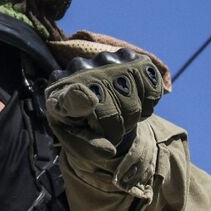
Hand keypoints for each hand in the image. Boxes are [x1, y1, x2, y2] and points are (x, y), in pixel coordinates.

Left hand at [45, 48, 163, 156]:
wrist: (94, 102)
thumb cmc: (80, 123)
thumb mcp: (75, 138)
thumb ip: (87, 146)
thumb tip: (109, 152)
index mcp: (58, 94)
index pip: (71, 96)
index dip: (81, 99)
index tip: (90, 102)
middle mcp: (81, 70)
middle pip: (112, 112)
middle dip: (115, 130)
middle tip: (110, 129)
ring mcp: (107, 60)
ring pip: (133, 104)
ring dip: (132, 118)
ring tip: (120, 114)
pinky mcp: (132, 58)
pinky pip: (152, 89)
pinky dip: (149, 104)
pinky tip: (134, 101)